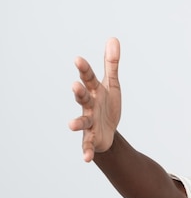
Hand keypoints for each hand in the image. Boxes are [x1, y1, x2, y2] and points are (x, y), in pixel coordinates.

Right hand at [68, 38, 121, 161]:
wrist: (108, 131)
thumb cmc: (107, 104)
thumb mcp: (112, 84)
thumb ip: (111, 64)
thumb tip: (113, 38)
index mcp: (94, 91)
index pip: (88, 78)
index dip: (83, 69)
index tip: (78, 59)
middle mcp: (88, 106)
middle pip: (82, 98)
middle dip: (78, 92)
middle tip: (75, 86)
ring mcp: (89, 122)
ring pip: (81, 122)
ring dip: (76, 123)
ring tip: (70, 125)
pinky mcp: (91, 138)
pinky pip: (88, 145)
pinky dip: (87, 151)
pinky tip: (86, 159)